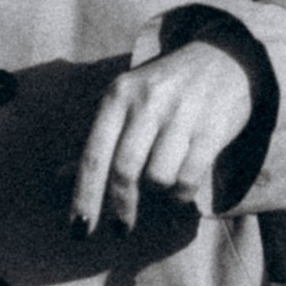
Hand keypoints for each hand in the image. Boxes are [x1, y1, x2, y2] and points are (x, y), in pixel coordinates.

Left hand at [72, 33, 263, 235]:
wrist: (225, 56)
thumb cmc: (165, 86)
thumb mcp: (127, 101)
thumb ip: (98, 139)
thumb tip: (60, 178)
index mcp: (119, 94)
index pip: (94, 154)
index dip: (84, 197)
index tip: (79, 230)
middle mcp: (148, 101)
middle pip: (124, 171)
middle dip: (121, 208)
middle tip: (121, 229)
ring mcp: (182, 114)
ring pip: (158, 179)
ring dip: (159, 192)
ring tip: (163, 182)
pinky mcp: (212, 128)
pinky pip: (188, 179)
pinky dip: (182, 195)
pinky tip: (182, 188)